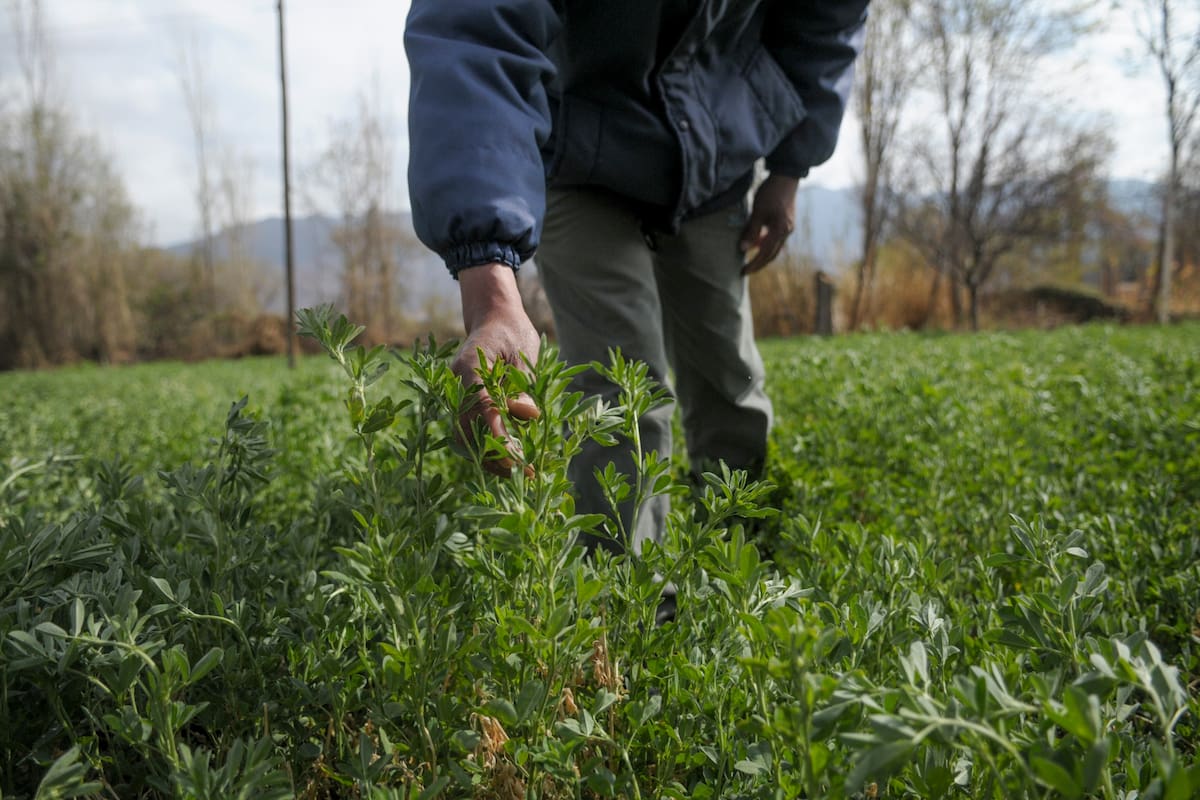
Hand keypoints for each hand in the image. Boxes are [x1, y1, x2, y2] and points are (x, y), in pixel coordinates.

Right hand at [454, 262, 541, 475]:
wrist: (493, 318)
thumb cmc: (513, 333)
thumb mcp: (526, 355)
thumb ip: (525, 385)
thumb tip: (529, 416)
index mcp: (470, 366)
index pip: (481, 410)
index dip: (498, 437)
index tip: (517, 459)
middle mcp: (456, 383)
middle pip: (467, 430)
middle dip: (493, 456)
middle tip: (523, 474)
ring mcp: (455, 394)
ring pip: (464, 436)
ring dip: (488, 458)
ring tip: (516, 475)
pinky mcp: (461, 402)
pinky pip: (468, 430)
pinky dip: (485, 448)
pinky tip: (506, 462)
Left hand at [740, 173, 798, 274]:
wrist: (786, 177)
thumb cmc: (771, 193)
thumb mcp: (758, 212)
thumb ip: (751, 231)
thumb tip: (743, 249)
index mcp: (780, 231)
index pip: (765, 254)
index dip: (754, 264)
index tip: (743, 271)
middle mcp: (787, 232)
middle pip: (772, 254)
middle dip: (759, 264)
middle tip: (746, 270)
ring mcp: (788, 227)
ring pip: (774, 247)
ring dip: (762, 254)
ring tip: (750, 258)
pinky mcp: (786, 222)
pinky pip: (776, 238)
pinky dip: (766, 243)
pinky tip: (757, 242)